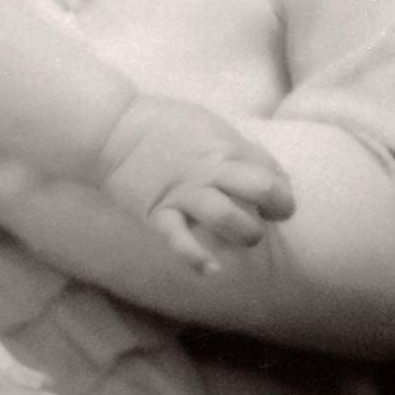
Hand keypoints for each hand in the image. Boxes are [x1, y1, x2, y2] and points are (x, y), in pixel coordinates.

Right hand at [99, 93, 295, 273]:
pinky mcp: (159, 212)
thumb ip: (240, 149)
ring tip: (240, 235)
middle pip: (264, 189)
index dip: (283, 191)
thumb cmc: (163, 125)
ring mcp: (185, 193)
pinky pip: (180, 239)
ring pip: (229, 218)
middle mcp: (211, 170)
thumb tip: (275, 174)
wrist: (111, 127)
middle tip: (268, 216)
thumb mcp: (209, 126)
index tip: (273, 200)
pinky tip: (212, 270)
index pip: (274, 172)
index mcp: (225, 147)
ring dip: (245, 233)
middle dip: (278, 208)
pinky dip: (196, 258)